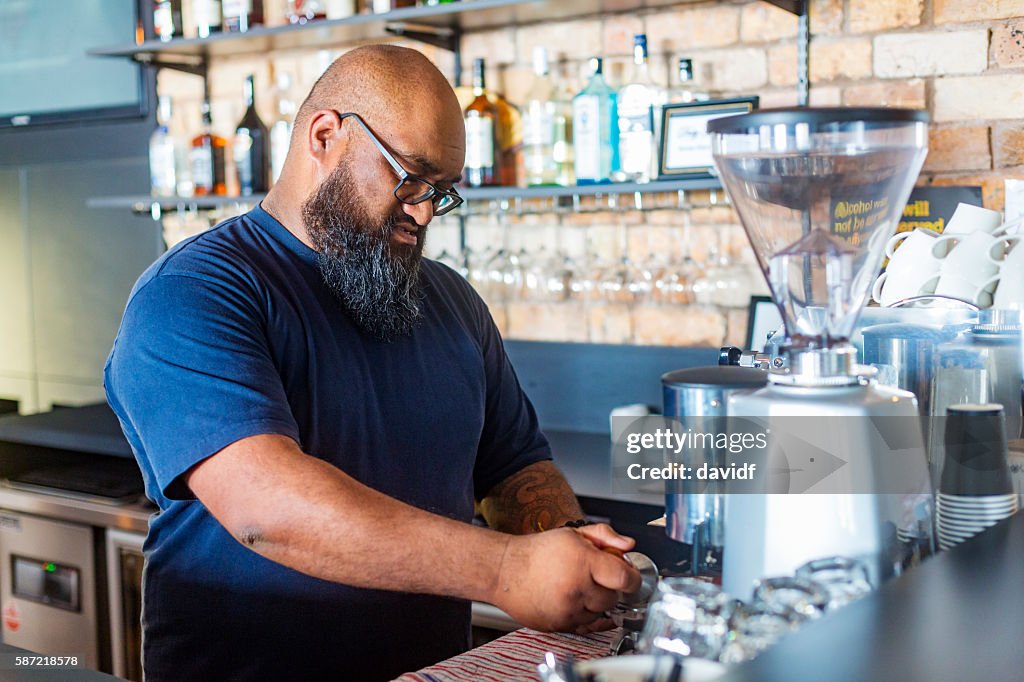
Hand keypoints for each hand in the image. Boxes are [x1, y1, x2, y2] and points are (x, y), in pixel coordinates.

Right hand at [490, 528, 640, 633]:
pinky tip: (572, 600)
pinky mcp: (560, 625)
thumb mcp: (573, 533)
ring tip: (576, 585)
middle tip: (593, 576)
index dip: (632, 577)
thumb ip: (605, 535)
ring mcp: (568, 610)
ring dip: (595, 602)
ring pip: (600, 613)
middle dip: (608, 587)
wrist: (505, 571)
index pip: (625, 578)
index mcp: (583, 562)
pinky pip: (585, 626)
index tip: (630, 576)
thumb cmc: (537, 552)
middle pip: (613, 598)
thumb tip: (628, 545)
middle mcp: (577, 588)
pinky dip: (583, 614)